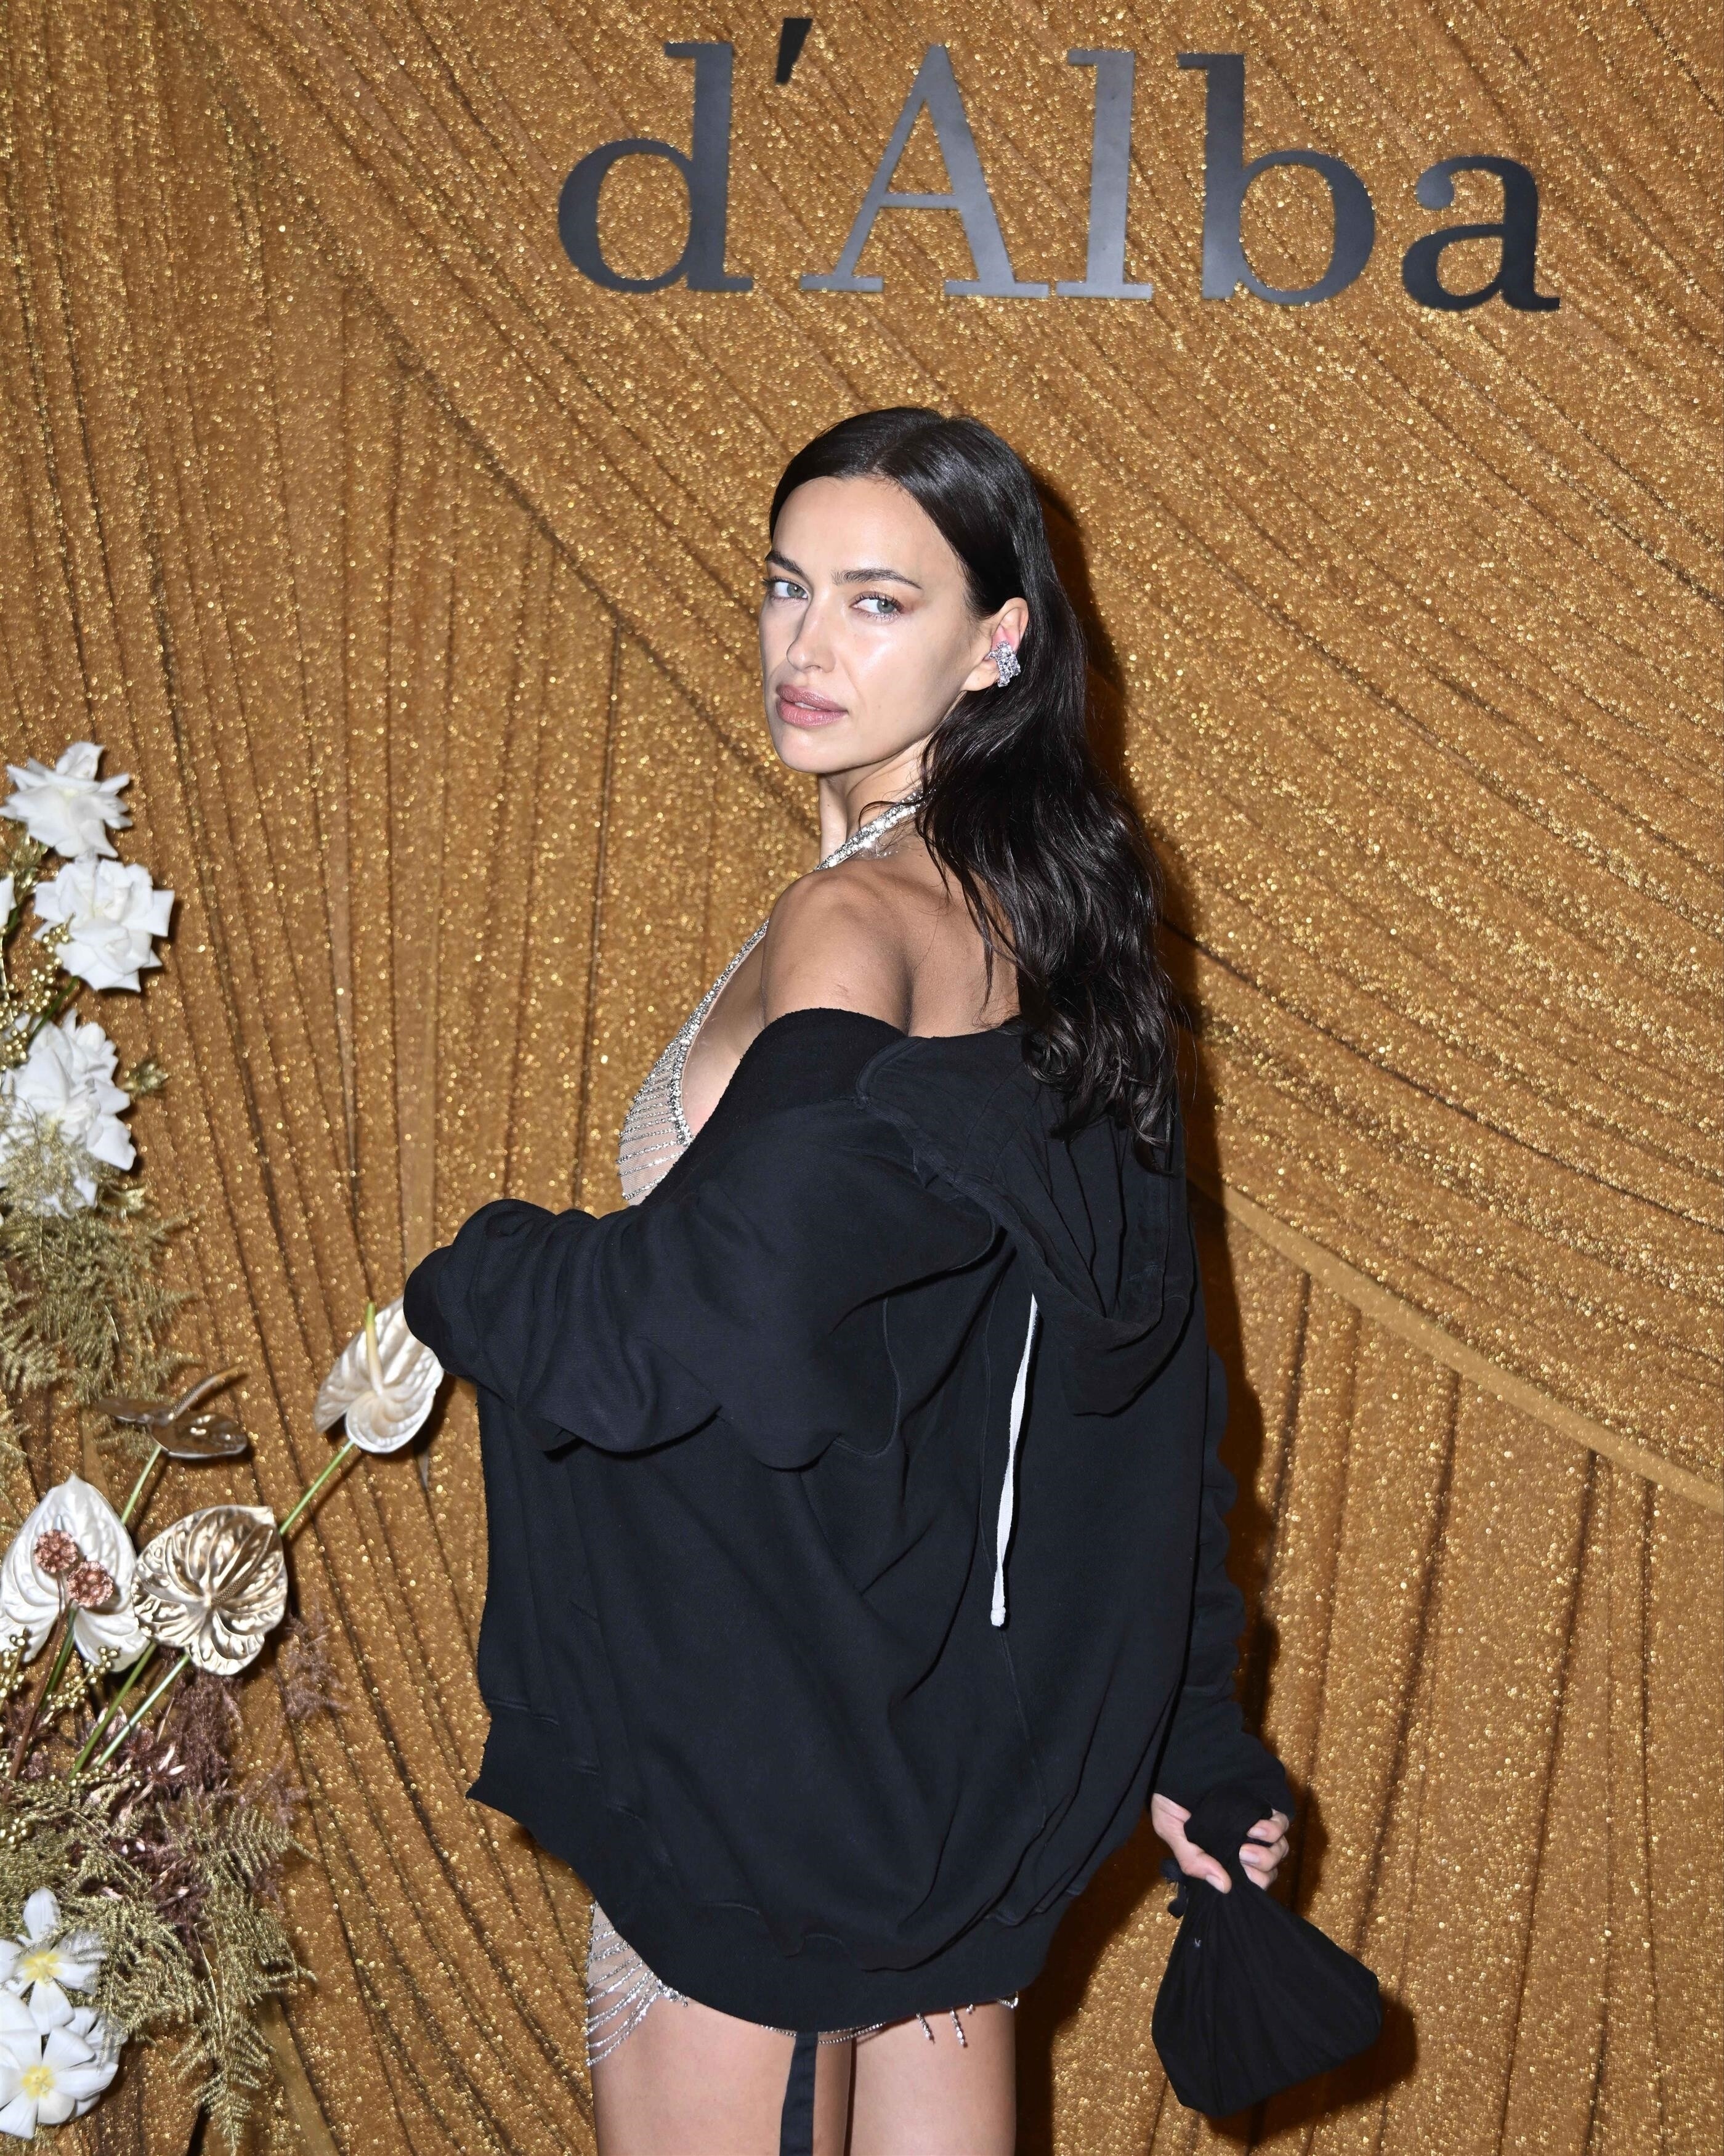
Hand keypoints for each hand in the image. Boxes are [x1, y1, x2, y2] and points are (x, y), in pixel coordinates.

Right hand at [1150, 1792, 1289, 1893]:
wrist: (1175, 1763)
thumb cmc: (1170, 1799)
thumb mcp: (1171, 1831)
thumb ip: (1191, 1860)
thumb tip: (1224, 1886)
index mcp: (1224, 1855)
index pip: (1250, 1881)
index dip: (1250, 1884)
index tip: (1237, 1876)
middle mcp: (1243, 1843)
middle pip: (1269, 1870)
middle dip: (1260, 1871)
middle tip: (1241, 1855)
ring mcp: (1255, 1825)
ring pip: (1279, 1850)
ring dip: (1268, 1852)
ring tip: (1247, 1839)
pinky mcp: (1263, 1805)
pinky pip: (1282, 1824)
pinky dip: (1274, 1830)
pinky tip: (1256, 1826)